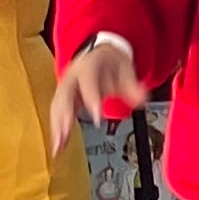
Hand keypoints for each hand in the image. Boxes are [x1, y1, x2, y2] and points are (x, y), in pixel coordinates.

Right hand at [47, 35, 142, 152]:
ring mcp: (66, 85)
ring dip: (57, 126)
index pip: (88, 81)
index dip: (91, 98)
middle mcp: (73, 75)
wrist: (100, 53)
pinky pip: (57, 112)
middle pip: (65, 95)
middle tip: (65, 135)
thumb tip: (142, 98)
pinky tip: (58, 145)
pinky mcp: (63, 97)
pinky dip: (56, 129)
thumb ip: (133, 86)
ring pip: (58, 105)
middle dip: (65, 116)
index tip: (97, 116)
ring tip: (58, 146)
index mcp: (89, 65)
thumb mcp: (126, 69)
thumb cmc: (111, 63)